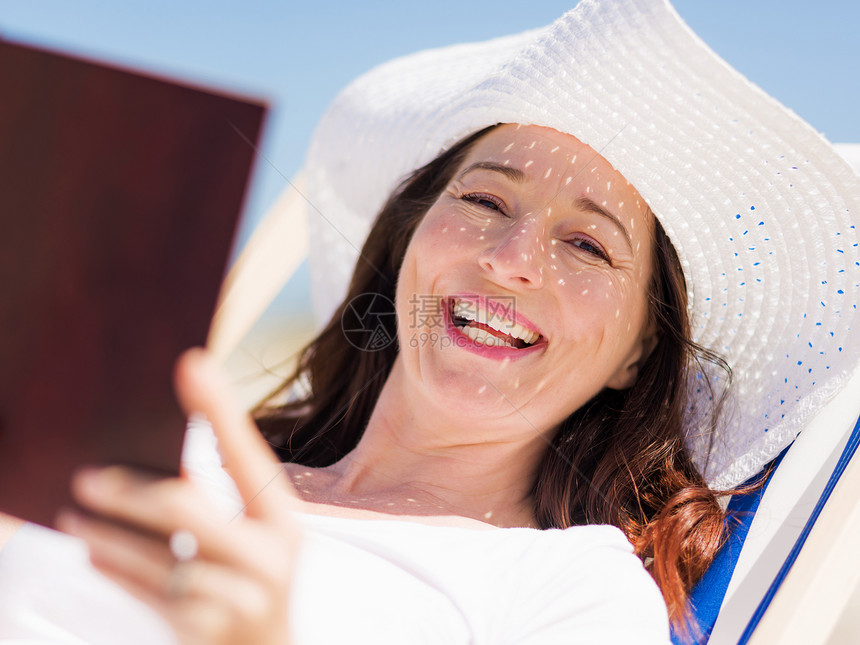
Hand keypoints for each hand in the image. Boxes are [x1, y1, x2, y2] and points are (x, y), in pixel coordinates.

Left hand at [57, 348, 300, 644]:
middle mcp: (267, 557)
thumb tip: (179, 420)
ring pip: (155, 556)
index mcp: (283, 519)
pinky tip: (93, 552)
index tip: (190, 363)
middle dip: (128, 489)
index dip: (220, 409)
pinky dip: (115, 569)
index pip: (247, 455)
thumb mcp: (262, 528)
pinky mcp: (205, 630)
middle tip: (85, 476)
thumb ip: (229, 485)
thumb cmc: (258, 573)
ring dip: (106, 534)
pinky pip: (146, 594)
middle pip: (185, 508)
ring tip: (75, 516)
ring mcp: (237, 598)